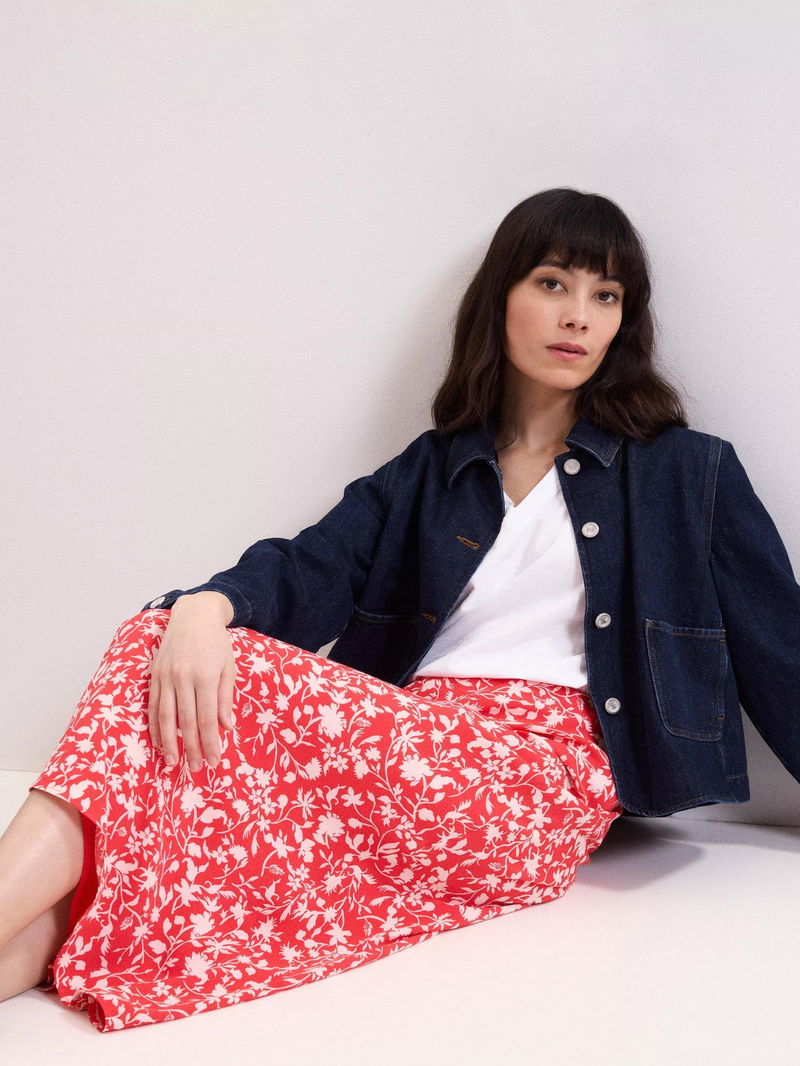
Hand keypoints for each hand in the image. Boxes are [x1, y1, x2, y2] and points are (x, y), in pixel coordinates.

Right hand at [146, 600, 236, 769]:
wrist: (193, 615)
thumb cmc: (216, 642)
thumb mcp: (229, 666)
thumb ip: (226, 697)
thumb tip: (227, 727)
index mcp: (206, 676)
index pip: (207, 718)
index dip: (210, 742)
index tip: (214, 760)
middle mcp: (183, 678)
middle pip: (186, 721)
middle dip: (191, 748)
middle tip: (196, 768)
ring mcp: (166, 677)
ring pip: (165, 716)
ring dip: (169, 742)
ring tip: (172, 762)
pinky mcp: (154, 675)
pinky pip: (153, 706)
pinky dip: (154, 725)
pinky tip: (158, 741)